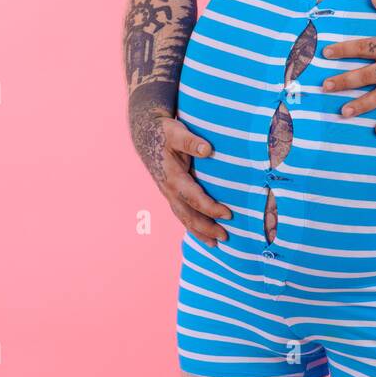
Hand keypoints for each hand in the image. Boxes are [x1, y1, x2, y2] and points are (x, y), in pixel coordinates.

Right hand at [130, 106, 232, 245]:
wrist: (146, 134)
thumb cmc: (164, 132)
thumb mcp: (176, 132)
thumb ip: (191, 141)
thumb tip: (208, 149)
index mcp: (173, 177)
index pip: (194, 198)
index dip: (211, 208)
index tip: (229, 215)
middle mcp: (169, 190)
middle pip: (188, 215)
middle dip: (206, 228)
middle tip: (226, 236)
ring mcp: (169, 194)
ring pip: (184, 218)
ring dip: (199, 232)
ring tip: (216, 244)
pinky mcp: (171, 194)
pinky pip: (182, 214)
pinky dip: (193, 226)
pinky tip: (204, 235)